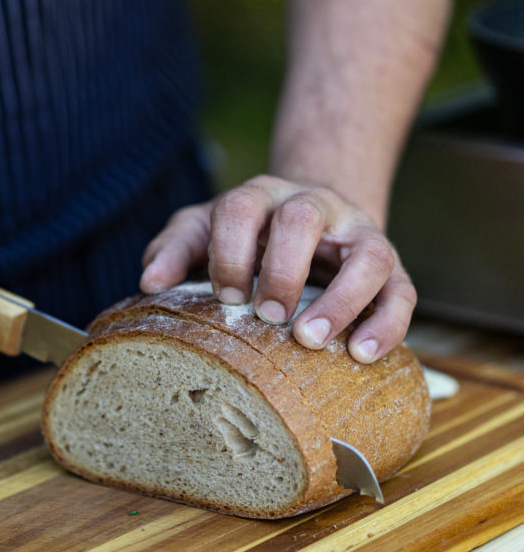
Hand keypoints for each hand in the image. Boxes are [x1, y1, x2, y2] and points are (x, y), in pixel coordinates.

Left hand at [139, 175, 415, 362]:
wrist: (316, 217)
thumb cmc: (250, 233)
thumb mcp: (206, 229)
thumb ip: (176, 247)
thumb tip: (150, 282)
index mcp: (262, 196)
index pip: (241, 207)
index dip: (229, 251)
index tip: (225, 296)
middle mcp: (315, 206)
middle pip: (302, 219)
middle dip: (281, 268)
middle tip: (267, 314)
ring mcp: (358, 236)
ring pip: (366, 256)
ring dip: (341, 299)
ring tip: (311, 339)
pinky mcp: (391, 269)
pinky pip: (401, 292)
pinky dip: (386, 324)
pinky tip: (363, 354)